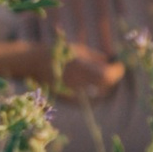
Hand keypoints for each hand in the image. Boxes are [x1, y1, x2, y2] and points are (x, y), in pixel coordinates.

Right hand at [0, 34, 126, 98]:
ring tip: (101, 76)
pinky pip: (88, 100)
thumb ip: (97, 59)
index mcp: (83, 69)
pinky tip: (91, 85)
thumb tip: (112, 63)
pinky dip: (93, 93)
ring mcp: (74, 94)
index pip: (109, 75)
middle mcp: (79, 83)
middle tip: (113, 70)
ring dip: (104, 86)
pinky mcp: (69, 101)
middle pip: (106, 87)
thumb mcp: (81, 50)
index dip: (117, 70)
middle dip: (111, 78)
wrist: (33, 64)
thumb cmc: (58, 52)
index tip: (119, 64)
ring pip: (98, 95)